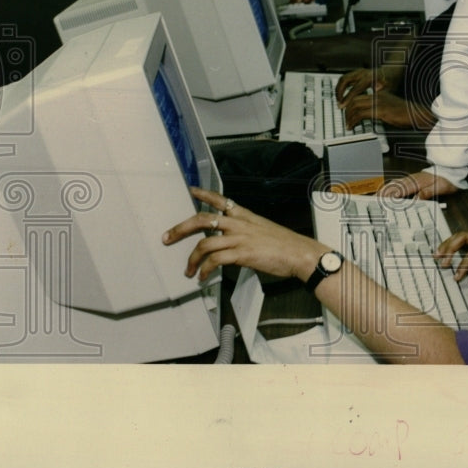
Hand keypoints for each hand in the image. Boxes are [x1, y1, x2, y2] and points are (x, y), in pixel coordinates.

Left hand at [163, 187, 322, 281]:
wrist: (299, 253)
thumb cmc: (285, 245)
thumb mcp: (264, 231)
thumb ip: (246, 234)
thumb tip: (231, 244)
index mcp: (245, 216)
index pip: (221, 200)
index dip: (204, 195)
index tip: (191, 190)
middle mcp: (239, 224)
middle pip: (203, 220)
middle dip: (181, 228)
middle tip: (168, 237)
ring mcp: (239, 238)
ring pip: (204, 244)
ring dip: (191, 259)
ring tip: (188, 270)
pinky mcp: (241, 254)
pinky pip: (215, 261)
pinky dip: (205, 270)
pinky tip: (203, 276)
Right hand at [335, 65, 402, 103]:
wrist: (390, 72)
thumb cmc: (389, 82)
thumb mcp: (386, 89)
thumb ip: (380, 92)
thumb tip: (374, 93)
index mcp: (369, 77)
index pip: (355, 88)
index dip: (347, 98)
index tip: (342, 106)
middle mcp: (362, 73)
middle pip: (345, 81)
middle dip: (340, 92)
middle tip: (339, 103)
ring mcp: (358, 72)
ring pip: (343, 79)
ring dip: (339, 89)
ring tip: (338, 100)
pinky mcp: (356, 73)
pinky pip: (345, 78)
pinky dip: (341, 86)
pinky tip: (341, 95)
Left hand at [341, 89, 419, 129]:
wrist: (416, 115)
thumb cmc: (406, 114)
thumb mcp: (390, 108)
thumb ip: (379, 109)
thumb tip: (368, 116)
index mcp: (380, 93)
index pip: (359, 95)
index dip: (351, 104)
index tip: (348, 113)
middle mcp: (378, 95)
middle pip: (355, 100)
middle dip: (347, 110)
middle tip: (346, 119)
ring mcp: (379, 102)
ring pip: (355, 106)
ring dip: (349, 116)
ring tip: (348, 124)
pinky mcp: (380, 111)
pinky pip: (361, 115)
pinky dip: (353, 121)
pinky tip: (352, 126)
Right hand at [379, 171, 456, 199]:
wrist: (450, 172)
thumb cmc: (445, 181)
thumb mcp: (439, 188)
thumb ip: (427, 193)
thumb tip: (416, 199)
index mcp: (417, 182)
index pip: (400, 189)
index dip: (390, 196)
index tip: (381, 201)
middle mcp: (412, 179)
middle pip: (394, 186)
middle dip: (382, 193)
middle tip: (373, 201)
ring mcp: (410, 179)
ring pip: (394, 183)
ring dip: (384, 190)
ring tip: (376, 197)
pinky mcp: (411, 180)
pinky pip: (397, 183)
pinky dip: (389, 187)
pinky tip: (386, 190)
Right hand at [434, 232, 467, 287]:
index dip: (465, 264)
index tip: (458, 276)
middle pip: (465, 236)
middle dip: (451, 248)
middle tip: (442, 261)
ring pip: (460, 236)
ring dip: (447, 244)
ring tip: (437, 255)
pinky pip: (460, 240)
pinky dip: (449, 245)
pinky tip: (442, 253)